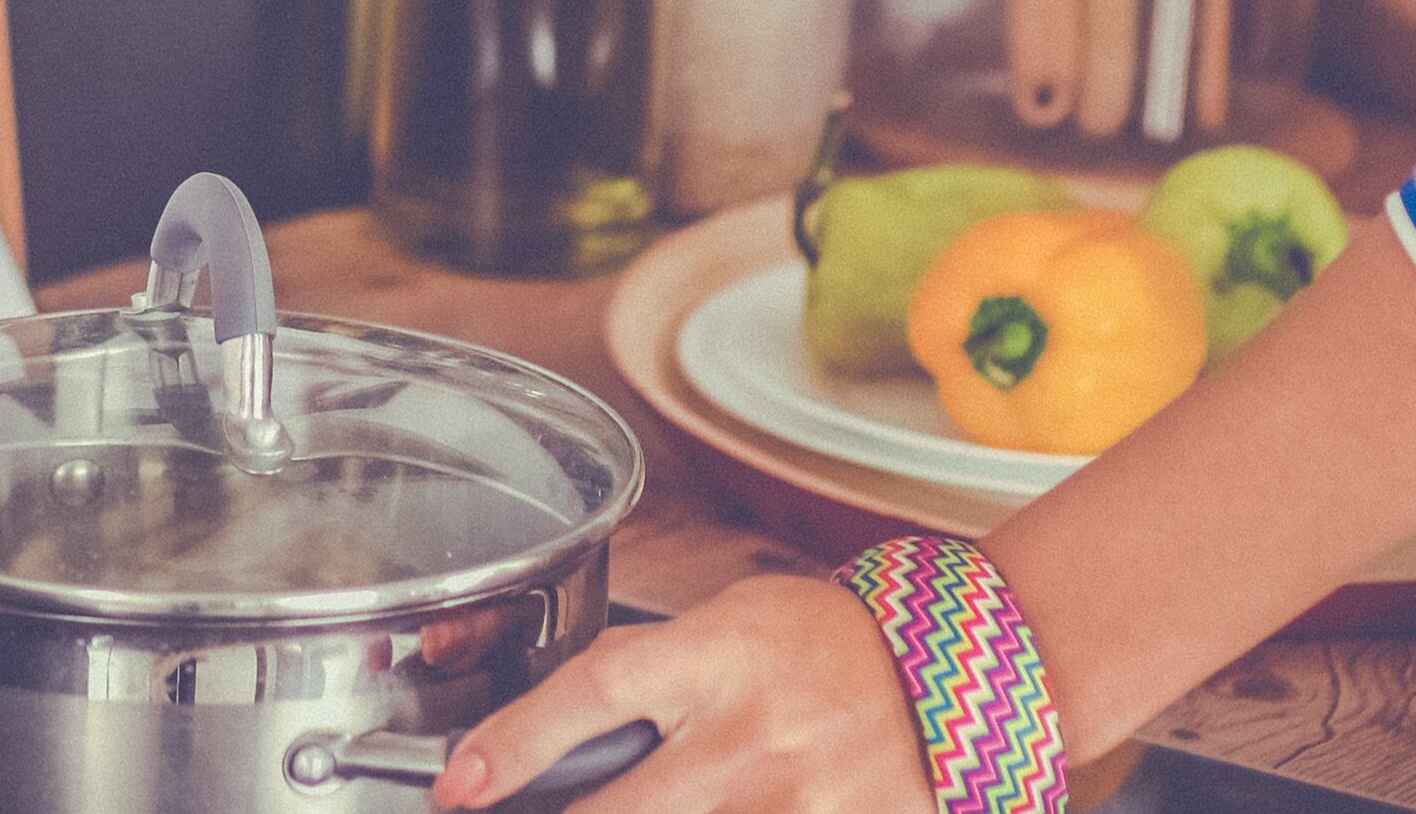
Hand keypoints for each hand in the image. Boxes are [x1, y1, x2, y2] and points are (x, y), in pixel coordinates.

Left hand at [437, 573, 928, 812]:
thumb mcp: (729, 622)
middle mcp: (754, 737)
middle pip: (618, 810)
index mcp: (723, 656)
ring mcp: (799, 804)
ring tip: (642, 805)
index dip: (516, 739)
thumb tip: (544, 735)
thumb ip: (647, 671)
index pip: (596, 690)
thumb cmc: (826, 642)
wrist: (957, 673)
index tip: (458, 782)